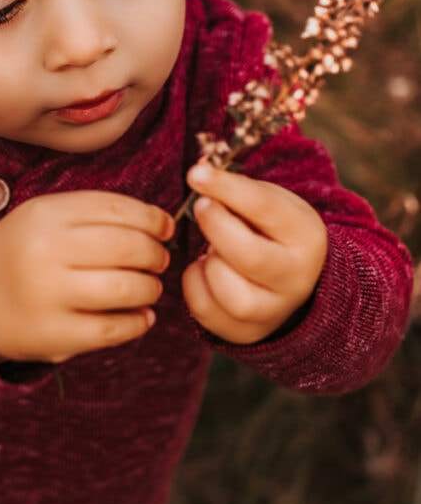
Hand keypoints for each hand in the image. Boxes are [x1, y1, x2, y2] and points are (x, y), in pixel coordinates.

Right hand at [0, 191, 174, 364]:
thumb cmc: (25, 252)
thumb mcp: (46, 217)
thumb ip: (96, 213)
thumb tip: (160, 223)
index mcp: (45, 215)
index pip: (116, 209)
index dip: (151, 218)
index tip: (165, 227)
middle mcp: (45, 252)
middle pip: (126, 247)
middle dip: (155, 253)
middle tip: (160, 258)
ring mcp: (48, 296)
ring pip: (125, 288)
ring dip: (150, 287)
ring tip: (150, 286)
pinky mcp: (54, 336)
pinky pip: (113, 329)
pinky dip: (138, 322)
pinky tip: (141, 315)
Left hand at [181, 163, 327, 344]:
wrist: (291, 280)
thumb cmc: (271, 231)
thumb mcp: (268, 203)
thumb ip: (237, 188)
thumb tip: (199, 171)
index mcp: (306, 237)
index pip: (265, 208)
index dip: (225, 187)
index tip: (196, 174)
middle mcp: (296, 279)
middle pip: (250, 255)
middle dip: (216, 225)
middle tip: (200, 206)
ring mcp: (273, 311)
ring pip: (231, 293)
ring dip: (210, 264)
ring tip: (214, 249)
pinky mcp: (245, 331)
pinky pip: (205, 309)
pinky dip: (195, 283)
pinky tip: (207, 269)